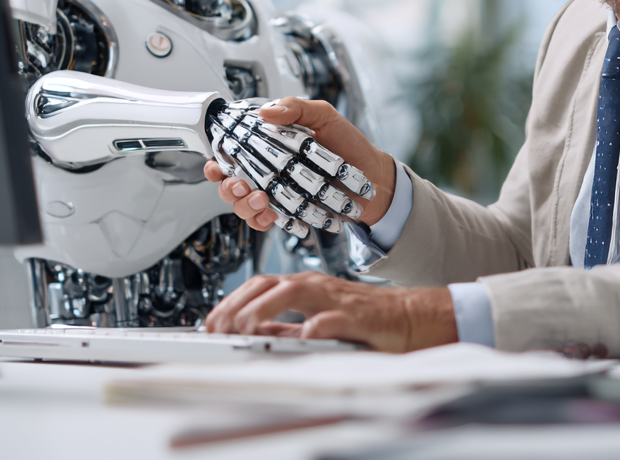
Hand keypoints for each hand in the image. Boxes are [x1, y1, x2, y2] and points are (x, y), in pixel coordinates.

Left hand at [203, 272, 456, 352]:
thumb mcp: (316, 320)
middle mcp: (316, 286)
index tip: (210, 321)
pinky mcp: (359, 316)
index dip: (230, 302)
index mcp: (305, 287)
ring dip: (264, 308)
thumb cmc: (365, 319)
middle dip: (237, 305)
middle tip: (217, 327)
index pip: (258, 286)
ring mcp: (337, 299)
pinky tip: (304, 335)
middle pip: (268, 285)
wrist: (410, 317)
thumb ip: (285, 326)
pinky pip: (335, 318)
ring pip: (295, 293)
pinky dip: (318, 325)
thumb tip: (250, 332)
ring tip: (243, 327)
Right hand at [205, 97, 397, 229]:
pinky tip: (273, 216)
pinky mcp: (289, 213)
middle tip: (242, 185)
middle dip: (228, 188)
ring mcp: (277, 193)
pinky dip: (265, 222)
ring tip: (262, 200)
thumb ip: (296, 108)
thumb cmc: (350, 145)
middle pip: (230, 184)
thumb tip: (267, 111)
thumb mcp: (324, 116)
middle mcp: (269, 171)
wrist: (373, 178)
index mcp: (270, 146)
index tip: (217, 165)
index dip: (217, 162)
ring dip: (245, 206)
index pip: (232, 154)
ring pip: (243, 206)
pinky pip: (266, 222)